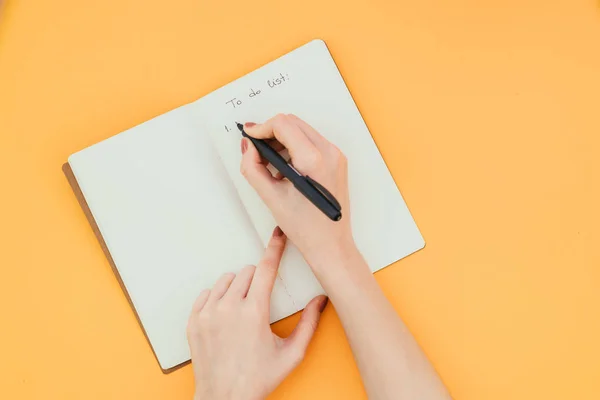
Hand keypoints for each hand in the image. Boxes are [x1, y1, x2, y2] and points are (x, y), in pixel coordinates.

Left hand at [187, 227, 327, 399]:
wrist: (224, 399)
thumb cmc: (256, 379)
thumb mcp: (291, 354)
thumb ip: (310, 324)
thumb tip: (321, 301)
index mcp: (254, 312)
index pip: (266, 268)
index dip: (275, 249)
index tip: (278, 235)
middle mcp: (228, 308)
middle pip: (247, 272)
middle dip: (258, 280)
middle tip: (262, 302)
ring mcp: (208, 314)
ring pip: (226, 280)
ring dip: (238, 287)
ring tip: (243, 310)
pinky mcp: (194, 321)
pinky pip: (207, 294)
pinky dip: (217, 298)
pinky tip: (225, 315)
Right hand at [240, 114, 355, 269]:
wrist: (331, 244)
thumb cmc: (306, 227)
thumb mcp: (271, 197)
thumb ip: (253, 168)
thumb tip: (248, 148)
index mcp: (313, 160)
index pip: (283, 124)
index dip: (261, 127)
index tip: (249, 136)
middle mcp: (329, 152)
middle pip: (293, 123)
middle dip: (271, 132)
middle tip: (256, 150)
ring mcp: (336, 156)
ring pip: (303, 130)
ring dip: (282, 138)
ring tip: (269, 162)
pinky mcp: (337, 161)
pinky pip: (312, 142)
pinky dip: (295, 146)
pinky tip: (285, 166)